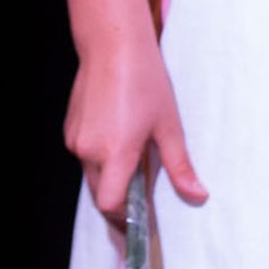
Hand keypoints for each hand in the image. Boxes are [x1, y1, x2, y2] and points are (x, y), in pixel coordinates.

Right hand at [64, 32, 208, 216]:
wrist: (112, 47)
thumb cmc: (146, 82)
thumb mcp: (169, 125)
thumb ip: (180, 166)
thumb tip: (198, 195)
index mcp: (115, 153)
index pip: (111, 204)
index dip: (125, 217)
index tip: (141, 221)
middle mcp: (88, 151)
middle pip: (99, 194)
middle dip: (119, 202)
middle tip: (142, 205)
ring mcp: (75, 140)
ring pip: (91, 176)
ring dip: (110, 179)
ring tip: (135, 166)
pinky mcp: (70, 130)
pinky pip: (84, 157)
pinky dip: (100, 160)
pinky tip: (120, 142)